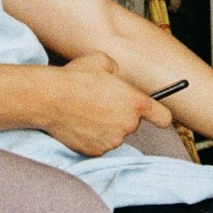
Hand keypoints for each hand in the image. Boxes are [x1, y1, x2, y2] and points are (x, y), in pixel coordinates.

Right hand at [44, 52, 173, 156]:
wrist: (48, 99)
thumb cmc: (75, 78)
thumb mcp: (102, 61)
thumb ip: (117, 70)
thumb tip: (116, 77)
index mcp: (135, 102)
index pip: (163, 117)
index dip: (159, 114)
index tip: (154, 113)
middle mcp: (128, 125)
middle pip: (133, 123)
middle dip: (121, 114)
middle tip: (101, 102)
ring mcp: (112, 141)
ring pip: (115, 134)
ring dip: (106, 126)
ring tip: (85, 111)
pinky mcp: (96, 151)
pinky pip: (99, 144)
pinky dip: (91, 136)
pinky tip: (79, 123)